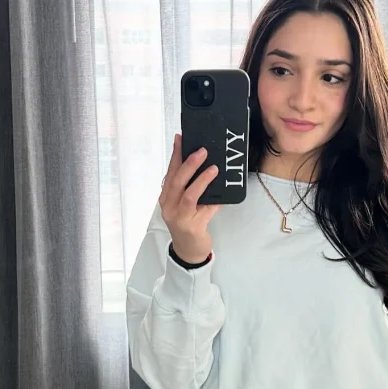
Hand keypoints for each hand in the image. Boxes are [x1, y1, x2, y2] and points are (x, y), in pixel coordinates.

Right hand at [160, 134, 220, 262]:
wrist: (189, 250)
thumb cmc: (189, 223)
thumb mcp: (187, 204)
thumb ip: (192, 187)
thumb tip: (206, 165)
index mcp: (166, 197)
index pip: (170, 172)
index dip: (176, 155)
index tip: (180, 138)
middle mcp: (168, 206)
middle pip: (177, 180)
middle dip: (189, 163)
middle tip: (202, 150)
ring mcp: (179, 217)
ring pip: (188, 195)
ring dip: (201, 180)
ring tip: (213, 168)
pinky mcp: (191, 226)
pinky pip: (204, 210)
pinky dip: (212, 201)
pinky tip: (221, 194)